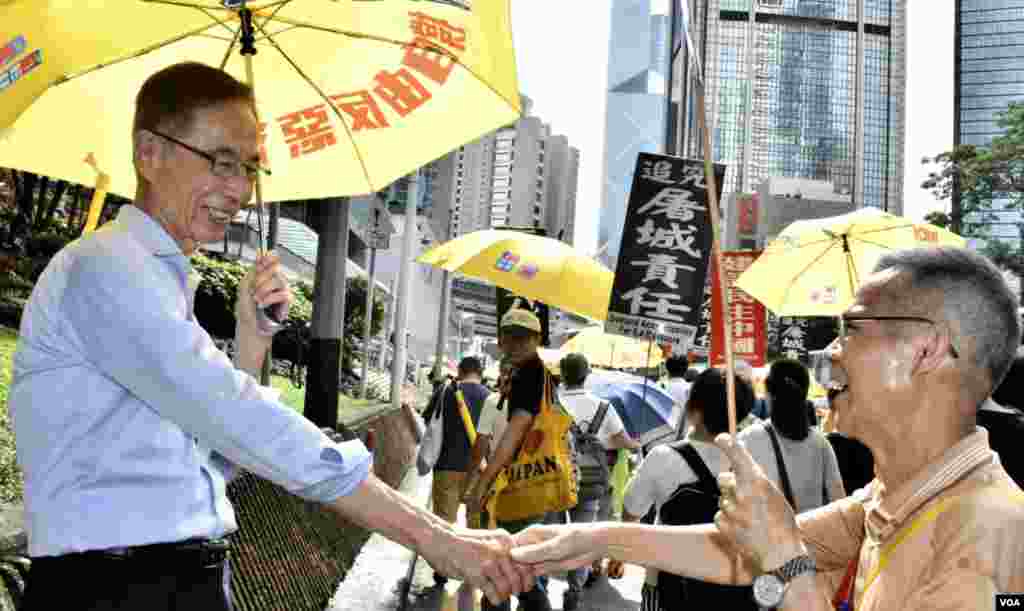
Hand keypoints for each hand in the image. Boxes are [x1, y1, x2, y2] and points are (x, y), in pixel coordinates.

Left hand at [236, 252, 291, 337]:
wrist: (252, 326)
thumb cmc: (247, 311)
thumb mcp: (243, 293)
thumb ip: (248, 278)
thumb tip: (254, 264)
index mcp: (262, 278)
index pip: (268, 263)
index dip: (266, 258)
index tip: (262, 256)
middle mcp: (273, 282)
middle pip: (275, 269)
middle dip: (263, 276)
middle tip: (255, 287)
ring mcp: (281, 290)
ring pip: (279, 280)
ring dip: (266, 289)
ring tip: (258, 299)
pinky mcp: (286, 301)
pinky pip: (284, 293)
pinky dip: (272, 298)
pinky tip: (264, 303)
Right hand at [423, 528, 531, 604]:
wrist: (439, 540)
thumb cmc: (462, 543)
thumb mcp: (488, 541)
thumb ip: (503, 552)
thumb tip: (519, 570)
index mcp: (505, 539)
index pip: (526, 562)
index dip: (527, 577)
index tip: (524, 585)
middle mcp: (500, 549)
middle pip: (519, 577)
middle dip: (516, 588)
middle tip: (512, 593)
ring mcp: (489, 561)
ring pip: (507, 587)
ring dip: (504, 595)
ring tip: (499, 594)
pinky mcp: (477, 573)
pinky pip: (493, 593)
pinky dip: (495, 599)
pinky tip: (491, 597)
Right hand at [509, 523, 604, 576]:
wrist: (594, 544)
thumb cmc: (577, 537)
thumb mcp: (556, 546)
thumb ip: (535, 551)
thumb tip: (514, 554)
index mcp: (531, 534)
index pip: (510, 546)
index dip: (506, 559)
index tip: (507, 570)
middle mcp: (533, 544)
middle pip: (515, 559)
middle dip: (514, 571)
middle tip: (517, 581)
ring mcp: (539, 555)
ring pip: (523, 567)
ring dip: (521, 577)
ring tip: (522, 584)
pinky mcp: (546, 564)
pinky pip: (534, 573)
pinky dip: (531, 579)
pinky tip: (530, 584)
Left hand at [713, 434, 805, 570]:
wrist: (781, 555)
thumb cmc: (783, 525)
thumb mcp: (775, 496)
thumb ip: (756, 483)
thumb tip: (741, 474)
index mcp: (757, 482)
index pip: (738, 457)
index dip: (728, 445)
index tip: (721, 438)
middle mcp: (741, 493)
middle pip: (724, 479)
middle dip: (731, 485)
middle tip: (747, 498)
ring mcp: (730, 509)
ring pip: (723, 499)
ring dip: (732, 504)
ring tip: (750, 518)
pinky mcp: (723, 524)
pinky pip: (719, 514)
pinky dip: (727, 519)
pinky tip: (742, 527)